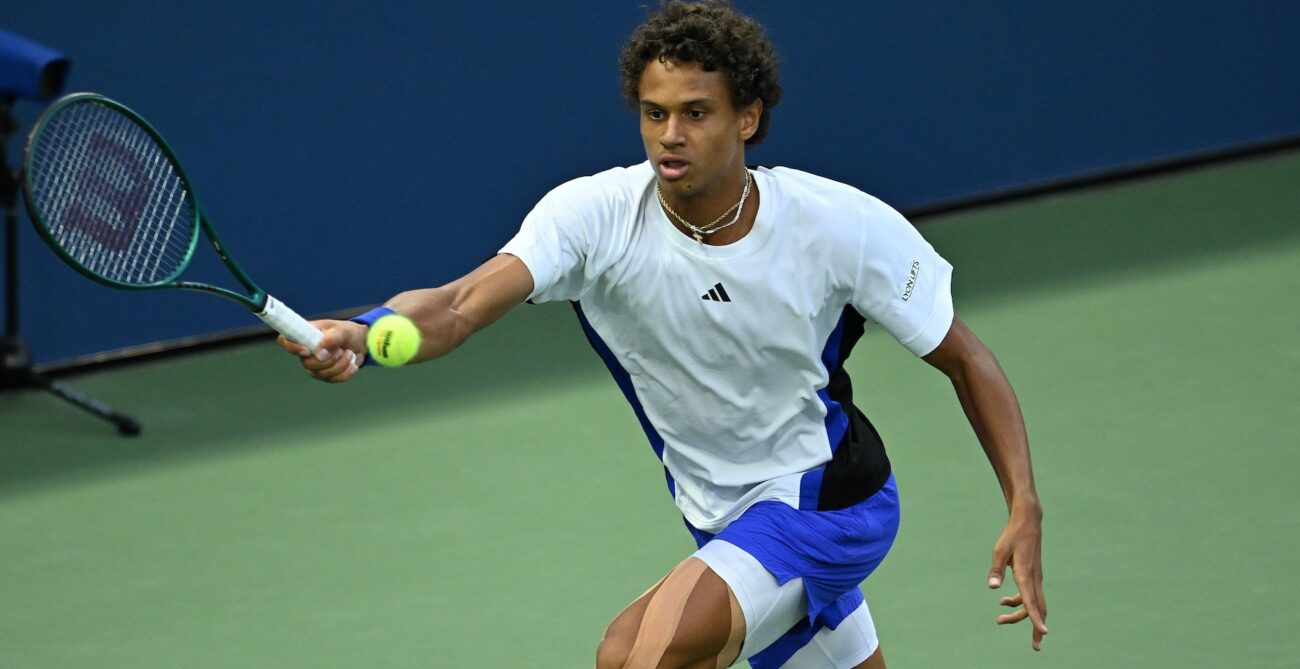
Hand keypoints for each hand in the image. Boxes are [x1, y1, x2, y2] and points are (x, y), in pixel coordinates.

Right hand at [275, 319, 366, 382]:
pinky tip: (352, 365)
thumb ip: (331, 339)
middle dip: (329, 360)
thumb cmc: (348, 333)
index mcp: (306, 335)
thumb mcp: (343, 331)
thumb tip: (319, 355)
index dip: (292, 347)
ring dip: (340, 365)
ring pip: (321, 374)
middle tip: (342, 350)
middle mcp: (306, 351)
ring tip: (349, 353)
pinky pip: (332, 379)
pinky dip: (345, 373)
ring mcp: (315, 365)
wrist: (361, 343)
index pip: (285, 341)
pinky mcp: (326, 374)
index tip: (308, 351)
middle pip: (307, 364)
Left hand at [987, 508, 1047, 649]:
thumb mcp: (1000, 550)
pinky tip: (1003, 601)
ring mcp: (1036, 577)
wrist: (1028, 522)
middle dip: (1037, 628)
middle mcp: (1034, 578)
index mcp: (1025, 573)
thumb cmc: (1012, 535)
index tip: (1043, 633)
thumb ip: (996, 569)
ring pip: (1035, 603)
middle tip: (1035, 647)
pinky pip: (1030, 595)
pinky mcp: (1033, 575)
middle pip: (1039, 608)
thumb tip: (992, 587)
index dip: (1036, 618)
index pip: (1031, 601)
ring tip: (1000, 620)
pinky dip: (1019, 602)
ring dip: (1022, 616)